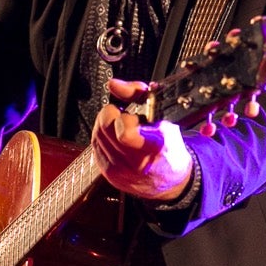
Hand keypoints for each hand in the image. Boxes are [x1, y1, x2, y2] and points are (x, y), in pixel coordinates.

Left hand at [92, 78, 193, 201]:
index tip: (131, 115)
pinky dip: (104, 137)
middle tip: (125, 116)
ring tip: (122, 127)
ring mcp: (120, 171)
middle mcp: (136, 163)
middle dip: (113, 115)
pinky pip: (95, 146)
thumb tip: (113, 84)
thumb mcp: (165, 116)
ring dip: (107, 125)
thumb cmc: (169, 147)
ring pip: (97, 134)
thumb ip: (139, 94)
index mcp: (155, 148)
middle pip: (105, 128)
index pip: (126, 134)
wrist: (169, 181)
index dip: (124, 118)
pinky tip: (116, 138)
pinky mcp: (108, 174)